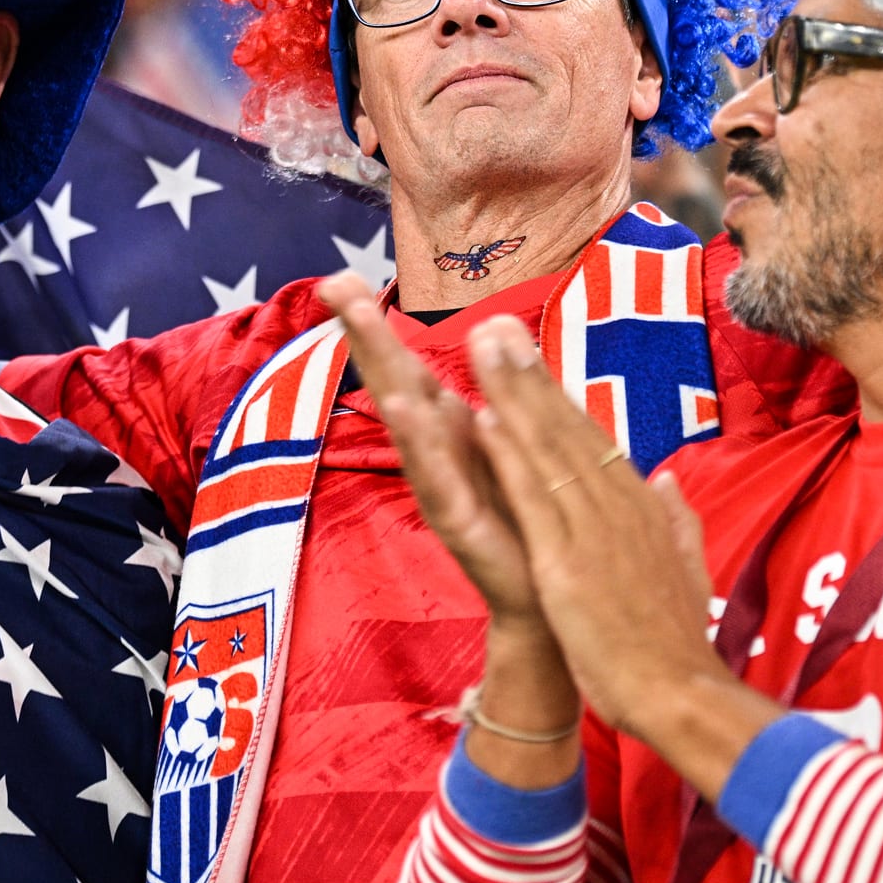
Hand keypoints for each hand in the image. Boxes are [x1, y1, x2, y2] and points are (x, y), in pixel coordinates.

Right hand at [318, 274, 538, 625]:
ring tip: (359, 328)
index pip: (408, 365)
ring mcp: (441, 487)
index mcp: (453, 430)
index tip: (341, 276)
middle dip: (365, 334)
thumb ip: (500, 388)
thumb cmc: (528, 524)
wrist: (550, 606)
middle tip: (332, 284)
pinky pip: (436, 479)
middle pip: (395, 382)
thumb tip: (490, 321)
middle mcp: (437, 454)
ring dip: (383, 374)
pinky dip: (419, 444)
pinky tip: (403, 409)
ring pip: (406, 423)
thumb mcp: (513, 441)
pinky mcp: (458, 523)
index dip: (376, 324)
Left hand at [462, 317, 740, 744]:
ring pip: (549, 449)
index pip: (591, 442)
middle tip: (495, 324)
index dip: (556, 396)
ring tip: (484, 346)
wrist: (684, 694)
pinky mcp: (569, 564)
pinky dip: (511, 458)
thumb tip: (668, 481)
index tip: (528, 355)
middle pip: (569, 428)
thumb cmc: (676, 641)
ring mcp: (593, 531)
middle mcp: (617, 506)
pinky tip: (486, 423)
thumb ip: (676, 521)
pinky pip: (535, 500)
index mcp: (640, 509)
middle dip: (529, 374)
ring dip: (515, 393)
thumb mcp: (685, 570)